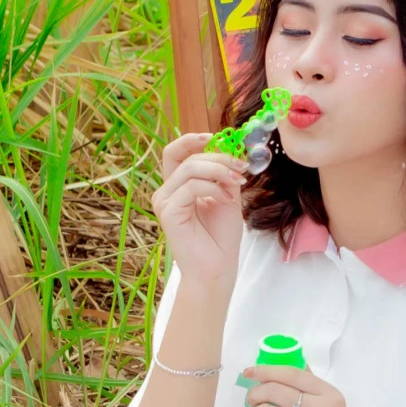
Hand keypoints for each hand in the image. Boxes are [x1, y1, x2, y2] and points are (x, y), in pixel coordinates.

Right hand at [152, 132, 247, 291]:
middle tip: (241, 166)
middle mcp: (166, 192)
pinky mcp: (167, 212)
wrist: (217, 268)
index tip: (218, 138)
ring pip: (190, 169)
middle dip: (218, 156)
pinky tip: (227, 200)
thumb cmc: (220, 237)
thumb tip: (230, 148)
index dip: (194, 140)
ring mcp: (164, 201)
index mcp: (177, 186)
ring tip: (238, 183)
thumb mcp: (226, 196)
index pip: (176, 152)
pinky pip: (192, 186)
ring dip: (219, 171)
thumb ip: (224, 173)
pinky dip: (214, 188)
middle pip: (186, 157)